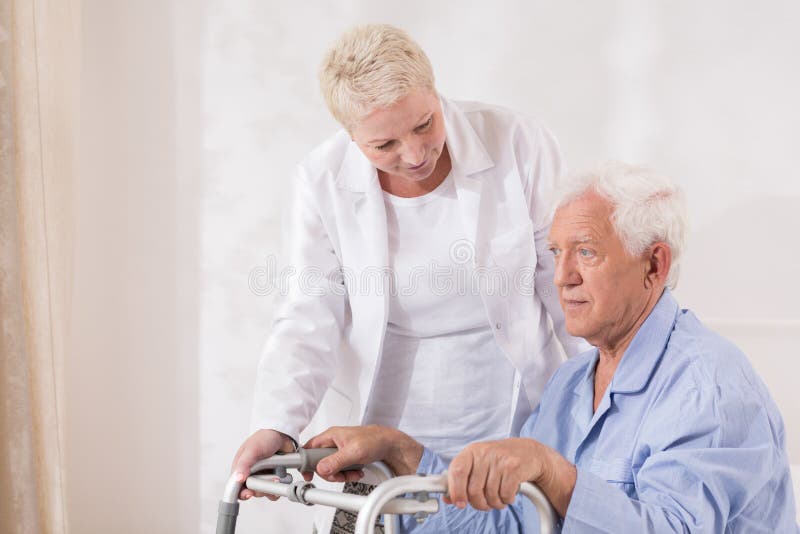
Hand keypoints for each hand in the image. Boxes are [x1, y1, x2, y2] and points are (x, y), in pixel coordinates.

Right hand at [231, 429, 295, 500]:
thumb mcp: (252, 449)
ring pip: (264, 492)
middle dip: (261, 488)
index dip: (242, 492)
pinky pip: (274, 491)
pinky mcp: (272, 478)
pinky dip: (279, 487)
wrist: (284, 434)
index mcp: (240, 467)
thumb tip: (238, 478)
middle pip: (251, 491)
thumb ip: (244, 464)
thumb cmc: (265, 438)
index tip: (249, 493)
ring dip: (271, 487)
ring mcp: (262, 476)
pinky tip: (282, 478)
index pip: (236, 486)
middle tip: (269, 480)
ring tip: (278, 477)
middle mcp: (250, 473)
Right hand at [303, 425, 423, 482]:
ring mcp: (340, 451)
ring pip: (331, 468)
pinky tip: (357, 472)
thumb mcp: (354, 451)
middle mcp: (334, 442)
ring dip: (341, 474)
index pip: (309, 447)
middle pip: (320, 462)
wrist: (390, 445)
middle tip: (339, 474)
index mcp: (331, 435)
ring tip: (353, 472)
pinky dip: (348, 474)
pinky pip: (341, 470)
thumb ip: (336, 460)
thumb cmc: (375, 439)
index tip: (307, 473)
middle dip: (330, 472)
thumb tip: (321, 468)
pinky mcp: (347, 458)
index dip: (306, 461)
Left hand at [444, 438, 575, 516]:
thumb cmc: (500, 461)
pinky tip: (508, 494)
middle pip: (474, 489)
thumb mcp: (479, 464)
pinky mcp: (514, 467)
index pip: (457, 471)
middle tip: (484, 505)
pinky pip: (505, 494)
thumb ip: (462, 480)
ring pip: (490, 495)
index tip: (460, 503)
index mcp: (472, 451)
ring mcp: (500, 459)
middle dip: (479, 504)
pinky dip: (506, 500)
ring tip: (498, 499)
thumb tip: (448, 498)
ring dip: (494, 504)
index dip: (456, 491)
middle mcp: (484, 453)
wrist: (530, 452)